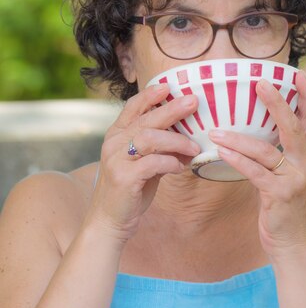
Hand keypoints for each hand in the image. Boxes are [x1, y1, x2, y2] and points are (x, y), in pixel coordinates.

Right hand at [85, 84, 200, 242]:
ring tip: (194, 148)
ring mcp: (117, 160)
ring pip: (149, 138)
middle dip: (171, 109)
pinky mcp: (123, 178)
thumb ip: (160, 149)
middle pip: (145, 119)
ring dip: (176, 141)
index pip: (132, 108)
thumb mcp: (145, 163)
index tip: (169, 86)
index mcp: (117, 136)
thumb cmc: (131, 190)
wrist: (110, 221)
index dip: (150, 95)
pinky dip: (170, 163)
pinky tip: (180, 167)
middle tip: (193, 102)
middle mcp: (114, 144)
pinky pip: (152, 163)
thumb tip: (190, 139)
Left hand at [208, 70, 305, 260]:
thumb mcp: (283, 178)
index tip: (298, 74)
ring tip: (215, 130)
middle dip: (277, 103)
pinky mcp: (282, 196)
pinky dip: (237, 160)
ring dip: (238, 139)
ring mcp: (296, 180)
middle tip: (260, 82)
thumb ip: (274, 157)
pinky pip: (255, 173)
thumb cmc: (282, 209)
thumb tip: (248, 135)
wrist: (292, 245)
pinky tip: (220, 151)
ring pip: (266, 151)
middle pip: (293, 128)